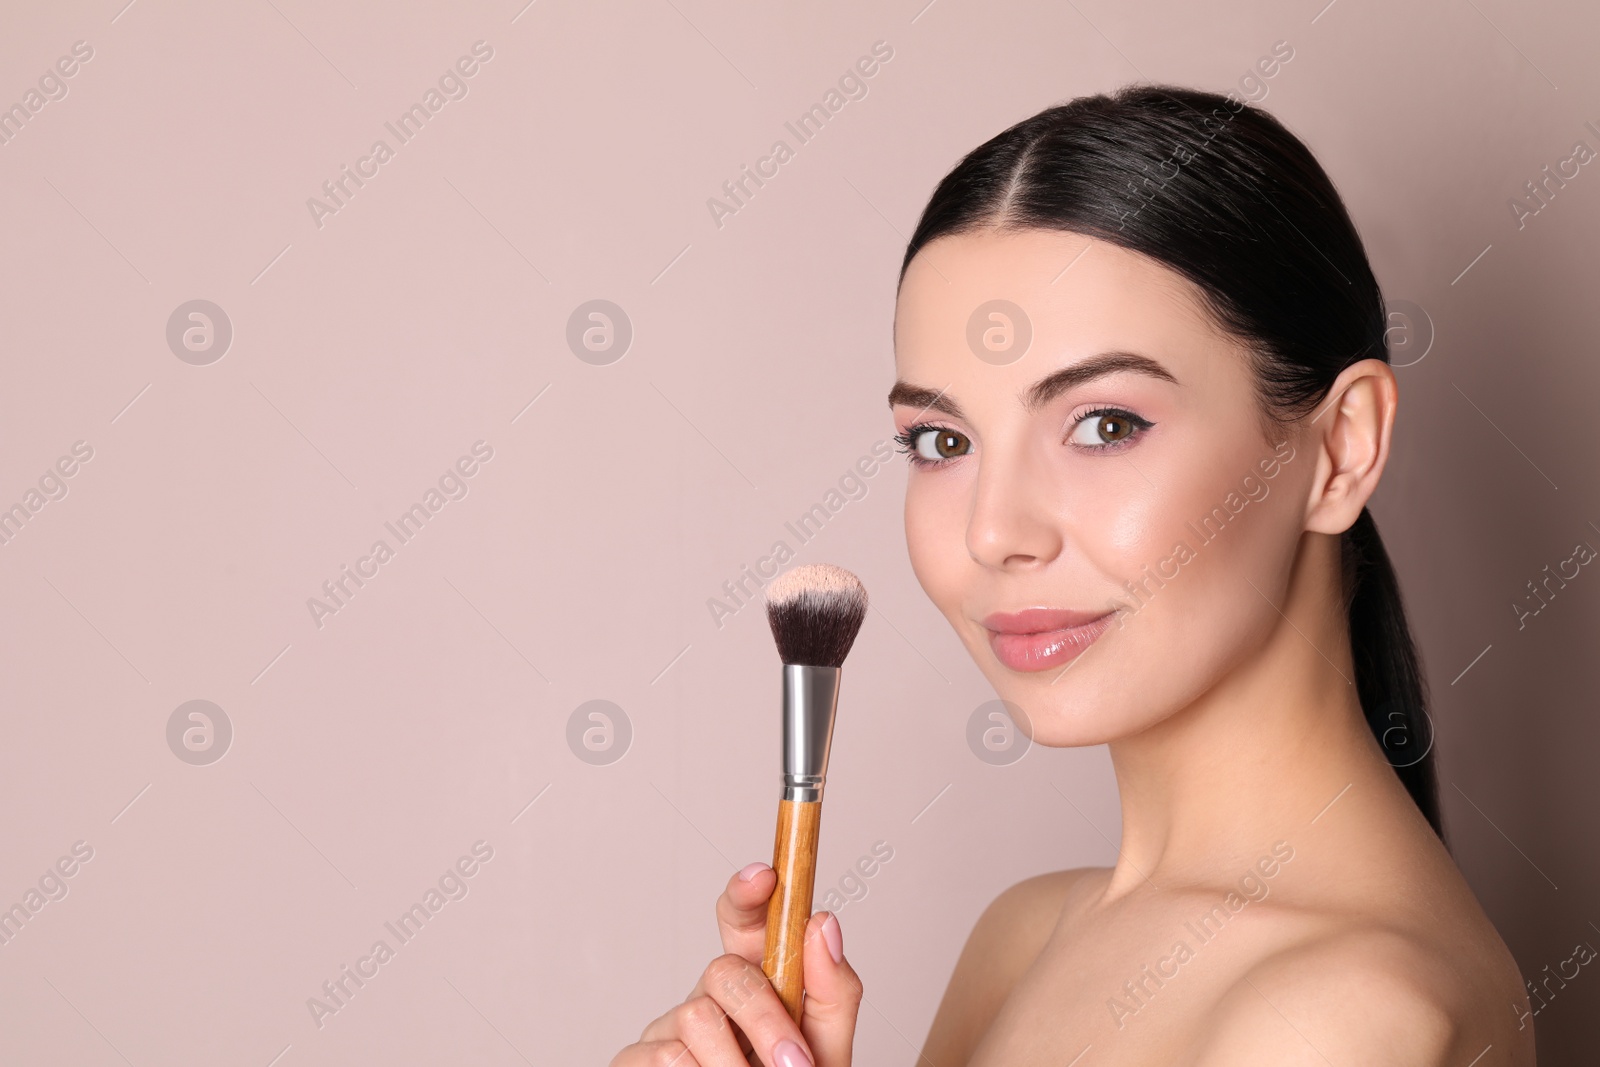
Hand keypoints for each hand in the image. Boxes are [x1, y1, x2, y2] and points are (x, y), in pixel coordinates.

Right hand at [610, 861, 862, 1065]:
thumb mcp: (828, 1048)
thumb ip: (834, 992)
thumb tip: (824, 924)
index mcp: (759, 980)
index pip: (745, 920)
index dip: (748, 892)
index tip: (765, 875)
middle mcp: (709, 996)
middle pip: (724, 971)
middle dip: (766, 1020)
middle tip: (795, 1066)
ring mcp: (669, 1029)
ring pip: (695, 1019)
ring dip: (735, 1065)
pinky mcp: (636, 1061)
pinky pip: (663, 1059)